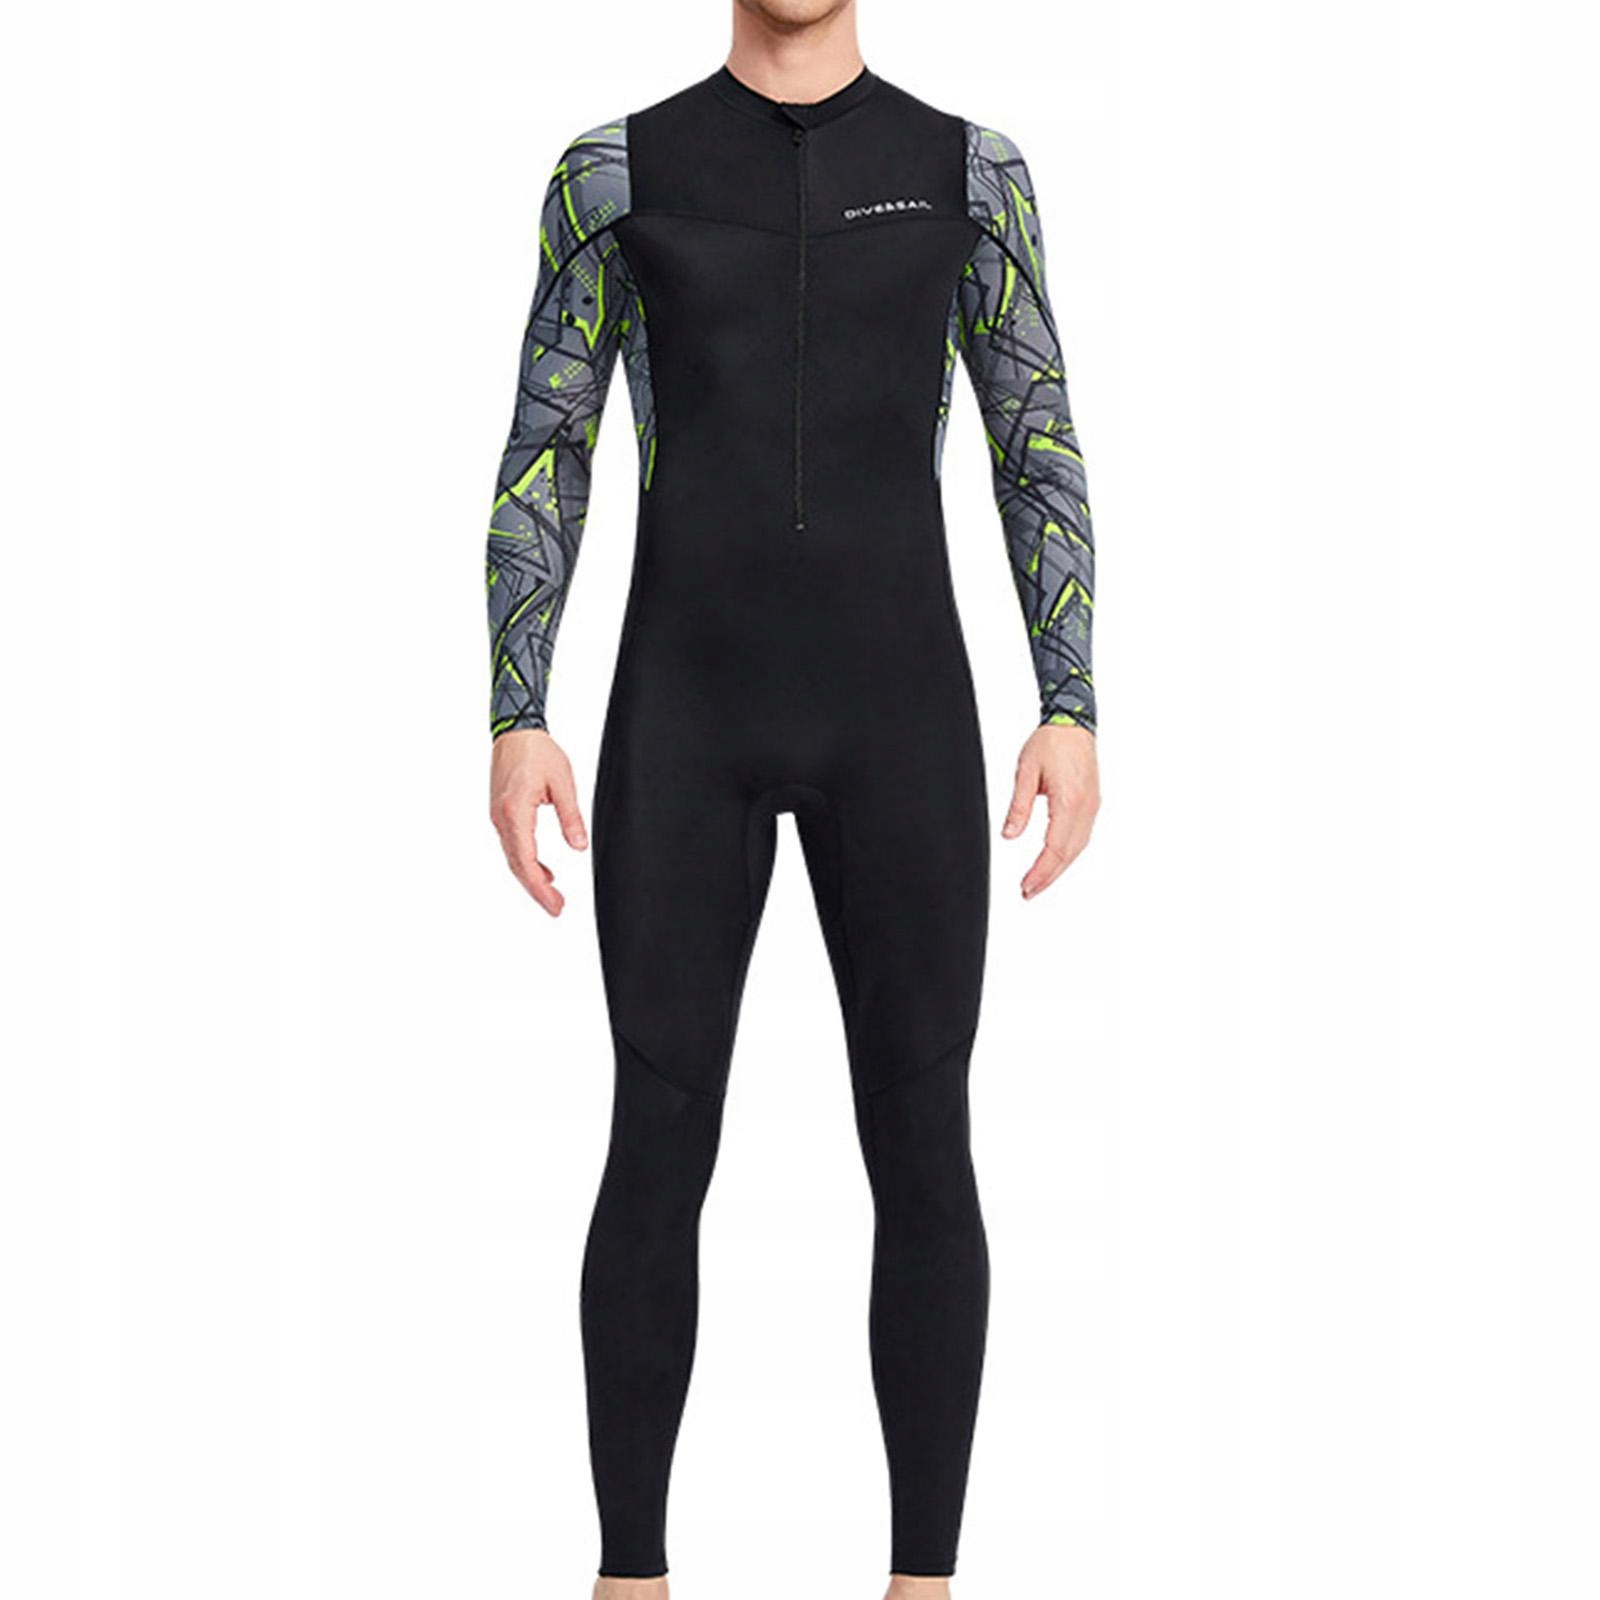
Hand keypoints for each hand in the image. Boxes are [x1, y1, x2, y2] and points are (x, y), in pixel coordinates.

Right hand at [489, 728, 587, 915]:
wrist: (515, 731)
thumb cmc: (539, 752)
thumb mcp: (563, 784)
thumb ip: (571, 817)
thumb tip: (580, 847)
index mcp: (515, 812)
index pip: (526, 860)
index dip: (540, 888)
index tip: (555, 905)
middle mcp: (501, 818)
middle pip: (516, 865)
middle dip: (536, 890)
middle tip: (557, 908)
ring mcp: (498, 817)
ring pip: (513, 857)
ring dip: (531, 878)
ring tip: (554, 896)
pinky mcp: (501, 813)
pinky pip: (512, 845)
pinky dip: (526, 862)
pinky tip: (545, 872)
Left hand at [1002, 723, 1099, 898]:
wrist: (1073, 723)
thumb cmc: (1050, 742)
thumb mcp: (1025, 773)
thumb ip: (1018, 807)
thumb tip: (1008, 836)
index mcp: (1069, 802)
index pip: (1055, 848)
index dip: (1040, 872)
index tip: (1026, 887)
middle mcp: (1086, 808)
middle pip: (1069, 854)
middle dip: (1049, 877)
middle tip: (1028, 892)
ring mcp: (1092, 807)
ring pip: (1078, 848)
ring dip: (1059, 867)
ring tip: (1039, 882)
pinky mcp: (1092, 803)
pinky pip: (1082, 836)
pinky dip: (1069, 853)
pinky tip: (1056, 859)